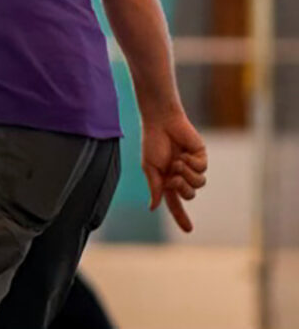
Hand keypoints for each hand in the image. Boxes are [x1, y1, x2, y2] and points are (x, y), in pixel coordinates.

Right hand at [141, 110, 207, 232]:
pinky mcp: (201, 157)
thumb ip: (154, 188)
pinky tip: (185, 152)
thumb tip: (153, 207)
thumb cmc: (153, 142)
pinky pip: (202, 169)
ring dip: (187, 174)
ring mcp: (192, 167)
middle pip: (189, 195)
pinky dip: (192, 163)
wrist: (161, 122)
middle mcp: (181, 175)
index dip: (181, 217)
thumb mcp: (150, 168)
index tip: (189, 230)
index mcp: (167, 180)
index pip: (175, 203)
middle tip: (174, 176)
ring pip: (198, 184)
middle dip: (182, 187)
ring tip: (178, 161)